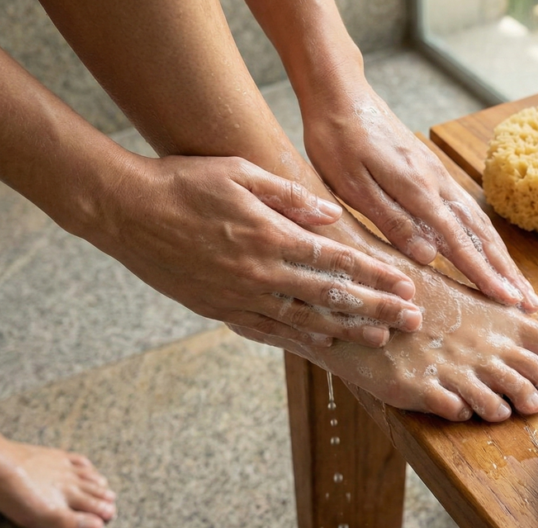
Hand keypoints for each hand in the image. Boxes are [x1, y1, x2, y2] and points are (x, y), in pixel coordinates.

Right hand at [92, 154, 422, 347]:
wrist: (125, 212)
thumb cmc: (182, 183)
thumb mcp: (238, 173)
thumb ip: (287, 196)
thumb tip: (329, 214)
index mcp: (270, 236)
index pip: (336, 259)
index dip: (374, 275)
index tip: (405, 286)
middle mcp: (260, 272)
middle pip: (331, 296)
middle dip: (376, 309)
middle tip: (412, 322)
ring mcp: (240, 296)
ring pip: (305, 319)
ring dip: (347, 330)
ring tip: (381, 340)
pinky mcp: (220, 309)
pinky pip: (268, 330)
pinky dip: (300, 338)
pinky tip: (324, 343)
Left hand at [302, 87, 537, 312]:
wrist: (339, 94)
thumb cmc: (337, 140)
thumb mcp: (352, 185)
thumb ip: (392, 220)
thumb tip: (430, 257)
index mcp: (417, 189)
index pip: (459, 241)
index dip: (484, 274)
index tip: (508, 301)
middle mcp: (437, 183)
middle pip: (481, 235)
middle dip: (507, 271)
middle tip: (531, 304)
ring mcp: (437, 177)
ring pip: (478, 223)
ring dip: (502, 257)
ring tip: (520, 286)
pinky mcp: (431, 173)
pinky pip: (466, 211)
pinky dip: (485, 237)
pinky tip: (490, 250)